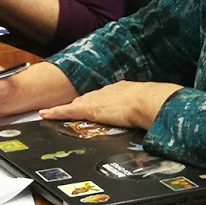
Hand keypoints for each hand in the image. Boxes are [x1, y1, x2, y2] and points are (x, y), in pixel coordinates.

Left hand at [40, 80, 183, 131]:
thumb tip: (160, 113)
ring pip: (77, 103)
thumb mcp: (152, 103)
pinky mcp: (89, 109)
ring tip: (53, 112)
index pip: (105, 94)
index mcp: (124, 89)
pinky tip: (45, 115)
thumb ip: (149, 108)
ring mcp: (98, 99)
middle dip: (79, 103)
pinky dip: (56, 112)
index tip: (93, 103)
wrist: (150, 101)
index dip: (97, 100)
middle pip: (89, 97)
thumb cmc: (156, 103)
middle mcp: (107, 91)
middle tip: (68, 109)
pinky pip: (68, 111)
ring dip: (66, 108)